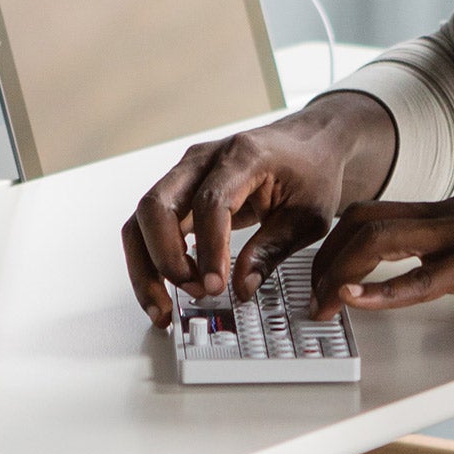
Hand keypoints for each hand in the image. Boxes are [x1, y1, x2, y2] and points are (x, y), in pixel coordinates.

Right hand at [123, 93, 397, 324]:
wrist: (308, 145)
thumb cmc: (310, 173)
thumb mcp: (308, 216)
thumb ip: (272, 249)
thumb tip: (242, 287)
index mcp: (243, 156)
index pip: (210, 202)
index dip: (209, 248)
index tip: (216, 285)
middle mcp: (203, 160)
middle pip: (157, 205)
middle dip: (166, 258)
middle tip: (194, 292)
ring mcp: (185, 174)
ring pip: (142, 219)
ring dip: (147, 267)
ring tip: (163, 308)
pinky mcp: (179, 192)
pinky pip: (148, 227)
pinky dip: (150, 262)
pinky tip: (165, 292)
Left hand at [308, 199, 453, 323]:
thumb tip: (426, 267)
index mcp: (452, 210)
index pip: (376, 213)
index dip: (339, 241)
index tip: (323, 270)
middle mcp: (450, 215)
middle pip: (363, 221)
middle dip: (327, 256)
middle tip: (312, 292)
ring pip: (378, 241)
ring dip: (341, 274)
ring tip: (324, 304)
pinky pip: (418, 278)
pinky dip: (380, 292)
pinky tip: (357, 302)